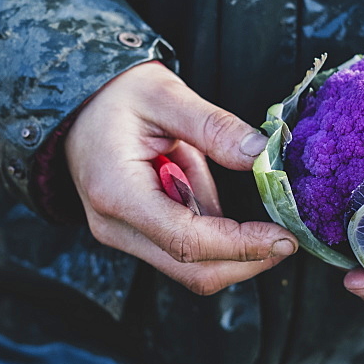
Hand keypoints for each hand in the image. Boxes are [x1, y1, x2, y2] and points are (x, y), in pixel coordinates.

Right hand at [64, 61, 297, 294]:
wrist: (76, 104)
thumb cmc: (114, 95)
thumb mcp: (164, 94)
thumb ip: (213, 126)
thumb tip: (260, 154)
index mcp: (116, 192)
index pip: (187, 241)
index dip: (241, 245)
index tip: (284, 238)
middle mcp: (115, 225)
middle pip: (191, 270)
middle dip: (246, 260)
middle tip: (287, 239)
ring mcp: (121, 234)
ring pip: (189, 266)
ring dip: (231, 245)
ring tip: (237, 198)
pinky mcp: (133, 233)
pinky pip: (181, 248)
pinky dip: (213, 232)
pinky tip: (213, 196)